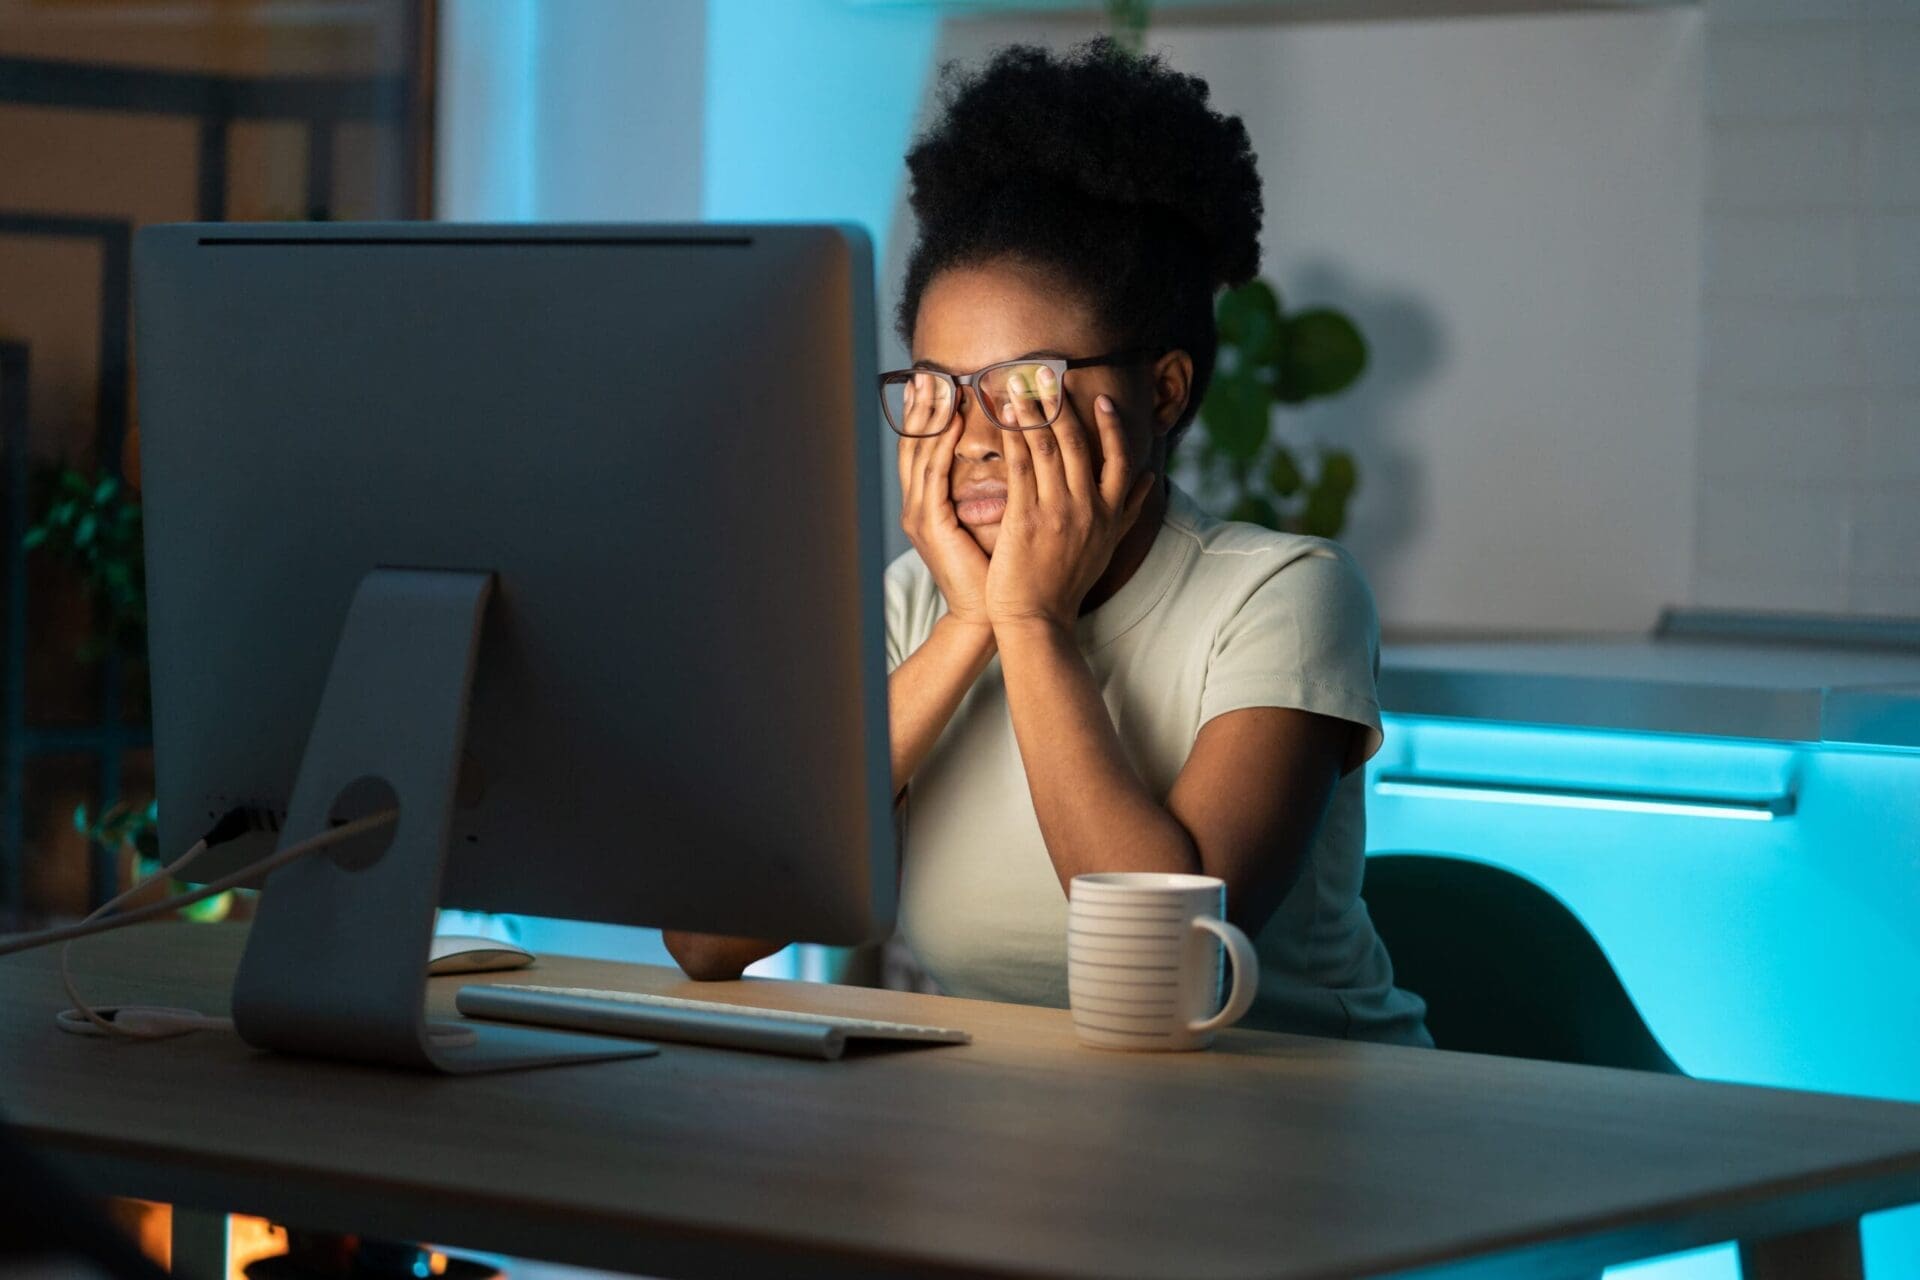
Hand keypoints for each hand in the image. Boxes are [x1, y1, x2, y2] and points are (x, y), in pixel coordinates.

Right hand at [897, 374, 992, 628]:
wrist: (987, 613)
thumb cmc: (996, 570)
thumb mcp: (993, 520)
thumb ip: (995, 487)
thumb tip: (1016, 455)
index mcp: (929, 504)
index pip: (924, 448)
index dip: (927, 415)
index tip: (935, 382)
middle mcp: (918, 505)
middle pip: (913, 444)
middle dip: (920, 407)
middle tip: (928, 372)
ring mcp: (920, 515)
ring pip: (919, 453)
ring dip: (930, 416)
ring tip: (940, 384)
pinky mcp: (931, 525)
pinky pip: (933, 477)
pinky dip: (942, 446)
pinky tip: (953, 422)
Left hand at [984, 368, 1154, 630]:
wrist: (1038, 619)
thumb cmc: (1068, 582)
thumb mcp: (1108, 545)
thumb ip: (1129, 510)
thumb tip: (1149, 479)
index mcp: (1109, 513)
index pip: (1119, 459)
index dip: (1111, 426)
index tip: (1101, 399)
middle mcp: (1088, 507)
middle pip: (1076, 442)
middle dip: (1060, 403)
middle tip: (1047, 372)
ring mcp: (1057, 510)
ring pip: (1045, 446)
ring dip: (1031, 409)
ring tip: (1017, 384)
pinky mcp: (1025, 516)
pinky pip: (1019, 464)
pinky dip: (1011, 435)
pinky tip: (1002, 416)